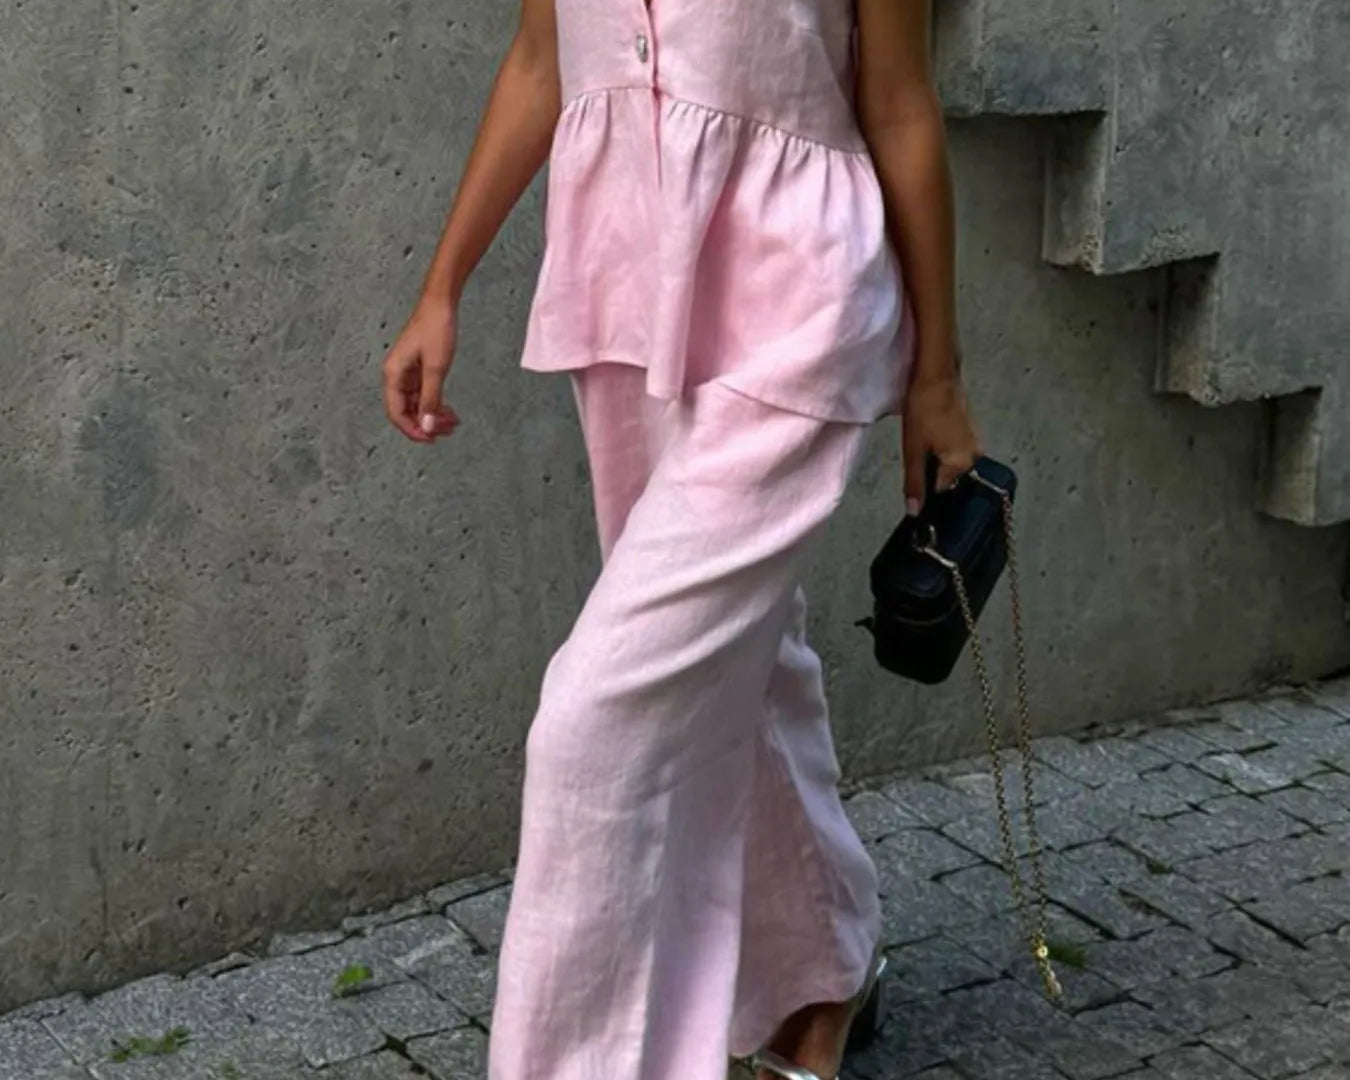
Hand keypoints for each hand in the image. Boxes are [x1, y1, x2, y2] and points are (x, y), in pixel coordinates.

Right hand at [381, 295, 460, 442]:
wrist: (440, 304)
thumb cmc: (435, 329)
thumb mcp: (436, 368)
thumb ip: (431, 399)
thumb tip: (427, 426)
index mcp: (393, 375)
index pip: (396, 413)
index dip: (413, 430)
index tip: (431, 439)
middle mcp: (396, 376)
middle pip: (406, 412)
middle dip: (426, 423)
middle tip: (448, 430)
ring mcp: (407, 373)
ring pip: (417, 405)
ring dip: (433, 415)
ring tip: (453, 422)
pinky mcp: (418, 369)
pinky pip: (423, 394)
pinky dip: (436, 403)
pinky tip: (449, 411)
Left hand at [901, 367, 982, 514]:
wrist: (936, 374)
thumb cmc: (923, 409)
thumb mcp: (913, 450)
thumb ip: (915, 483)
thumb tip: (914, 512)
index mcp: (962, 464)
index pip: (940, 491)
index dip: (923, 486)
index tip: (913, 475)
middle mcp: (975, 457)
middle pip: (947, 478)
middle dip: (930, 471)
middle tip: (916, 452)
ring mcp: (975, 444)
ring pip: (950, 463)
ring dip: (935, 459)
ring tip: (923, 441)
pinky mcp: (971, 432)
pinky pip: (955, 451)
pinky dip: (941, 448)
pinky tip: (930, 436)